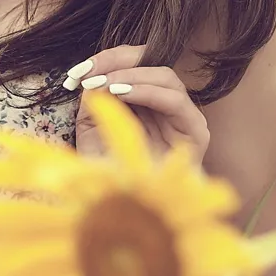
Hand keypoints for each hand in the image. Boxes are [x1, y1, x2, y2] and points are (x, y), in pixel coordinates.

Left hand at [66, 45, 209, 165]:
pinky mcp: (196, 131)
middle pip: (152, 63)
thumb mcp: (92, 128)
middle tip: (89, 72)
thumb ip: (93, 99)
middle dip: (117, 62)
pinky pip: (175, 100)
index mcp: (145, 102)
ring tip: (105, 84)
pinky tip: (122, 93)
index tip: (79, 69)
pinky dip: (147, 91)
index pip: (134, 64)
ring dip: (131, 74)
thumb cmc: (111, 174)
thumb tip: (92, 75)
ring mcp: (184, 117)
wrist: (128, 216)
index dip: (107, 60)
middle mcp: (167, 106)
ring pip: (166, 76)